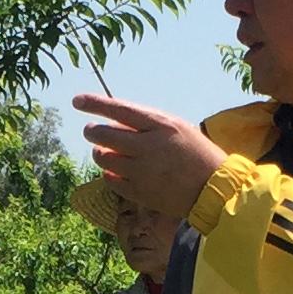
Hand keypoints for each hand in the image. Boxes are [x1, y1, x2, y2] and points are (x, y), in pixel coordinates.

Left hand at [73, 92, 223, 221]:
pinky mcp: (140, 192)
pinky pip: (111, 180)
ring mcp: (143, 171)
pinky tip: (116, 171)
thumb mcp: (178, 128)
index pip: (120, 109)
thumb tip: (115, 122)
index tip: (77, 101)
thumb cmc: (198, 154)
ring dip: (100, 153)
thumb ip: (148, 124)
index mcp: (161, 125)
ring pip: (104, 158)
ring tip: (105, 151)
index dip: (95, 104)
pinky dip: (109, 174)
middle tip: (91, 130)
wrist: (215, 189)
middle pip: (104, 135)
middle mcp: (149, 146)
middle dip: (92, 131)